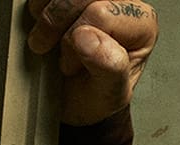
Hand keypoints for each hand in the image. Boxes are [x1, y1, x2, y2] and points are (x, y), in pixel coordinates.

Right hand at [26, 0, 158, 125]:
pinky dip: (37, 5)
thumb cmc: (96, 94)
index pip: (100, 14)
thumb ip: (109, 68)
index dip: (74, 41)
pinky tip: (43, 25)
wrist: (75, 100)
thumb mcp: (108, 94)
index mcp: (142, 25)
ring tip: (47, 39)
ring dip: (45, 14)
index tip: (72, 65)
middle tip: (51, 51)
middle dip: (55, 23)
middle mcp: (123, 3)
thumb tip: (88, 38)